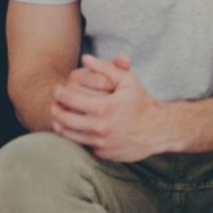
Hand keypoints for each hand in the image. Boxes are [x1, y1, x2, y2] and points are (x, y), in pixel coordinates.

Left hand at [51, 54, 169, 161]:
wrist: (158, 130)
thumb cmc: (141, 102)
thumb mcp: (127, 81)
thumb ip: (105, 67)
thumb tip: (85, 58)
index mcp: (104, 108)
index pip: (69, 99)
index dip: (59, 93)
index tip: (58, 89)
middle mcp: (100, 127)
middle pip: (63, 118)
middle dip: (55, 108)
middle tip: (55, 102)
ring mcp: (101, 143)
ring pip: (68, 134)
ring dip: (60, 123)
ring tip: (60, 113)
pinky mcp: (102, 154)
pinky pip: (80, 144)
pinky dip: (74, 136)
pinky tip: (74, 126)